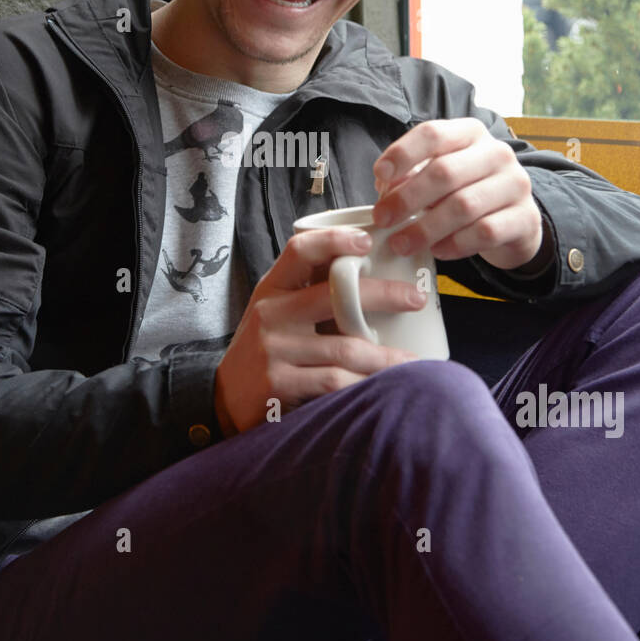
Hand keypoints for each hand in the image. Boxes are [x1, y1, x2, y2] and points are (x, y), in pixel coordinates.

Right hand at [214, 227, 424, 434]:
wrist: (223, 400)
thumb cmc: (265, 350)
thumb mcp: (276, 313)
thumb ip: (309, 294)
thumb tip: (372, 275)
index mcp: (272, 288)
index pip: (300, 250)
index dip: (335, 241)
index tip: (369, 241)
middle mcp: (270, 314)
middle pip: (334, 296)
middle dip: (384, 295)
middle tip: (417, 299)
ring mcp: (274, 350)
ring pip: (344, 348)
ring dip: (386, 357)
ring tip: (414, 361)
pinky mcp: (278, 385)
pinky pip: (333, 382)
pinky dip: (364, 385)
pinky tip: (384, 390)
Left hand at [371, 118, 545, 272]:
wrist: (514, 220)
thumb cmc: (466, 193)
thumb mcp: (439, 178)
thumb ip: (411, 177)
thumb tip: (385, 188)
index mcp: (470, 133)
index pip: (433, 133)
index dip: (402, 153)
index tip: (379, 175)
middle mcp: (496, 153)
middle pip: (444, 172)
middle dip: (406, 198)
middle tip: (382, 219)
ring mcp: (515, 184)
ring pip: (463, 206)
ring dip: (425, 228)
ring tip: (402, 243)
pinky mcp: (525, 217)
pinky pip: (484, 232)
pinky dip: (455, 244)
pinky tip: (437, 250)